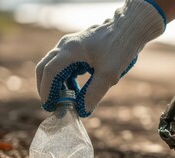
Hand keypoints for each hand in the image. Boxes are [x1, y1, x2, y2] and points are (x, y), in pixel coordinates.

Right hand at [36, 0, 164, 116]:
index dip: (47, 91)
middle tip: (52, 106)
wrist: (129, 29)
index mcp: (70, 50)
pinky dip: (65, 79)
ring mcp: (70, 45)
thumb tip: (82, 111)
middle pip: (45, 68)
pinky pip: (64, 65)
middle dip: (45, 88)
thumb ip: (94, 93)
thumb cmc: (120, 48)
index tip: (50, 106)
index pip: (50, 72)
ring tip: (65, 101)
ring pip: (54, 66)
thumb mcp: (108, 74)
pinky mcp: (77, 48)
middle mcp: (66, 46)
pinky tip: (75, 91)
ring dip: (56, 84)